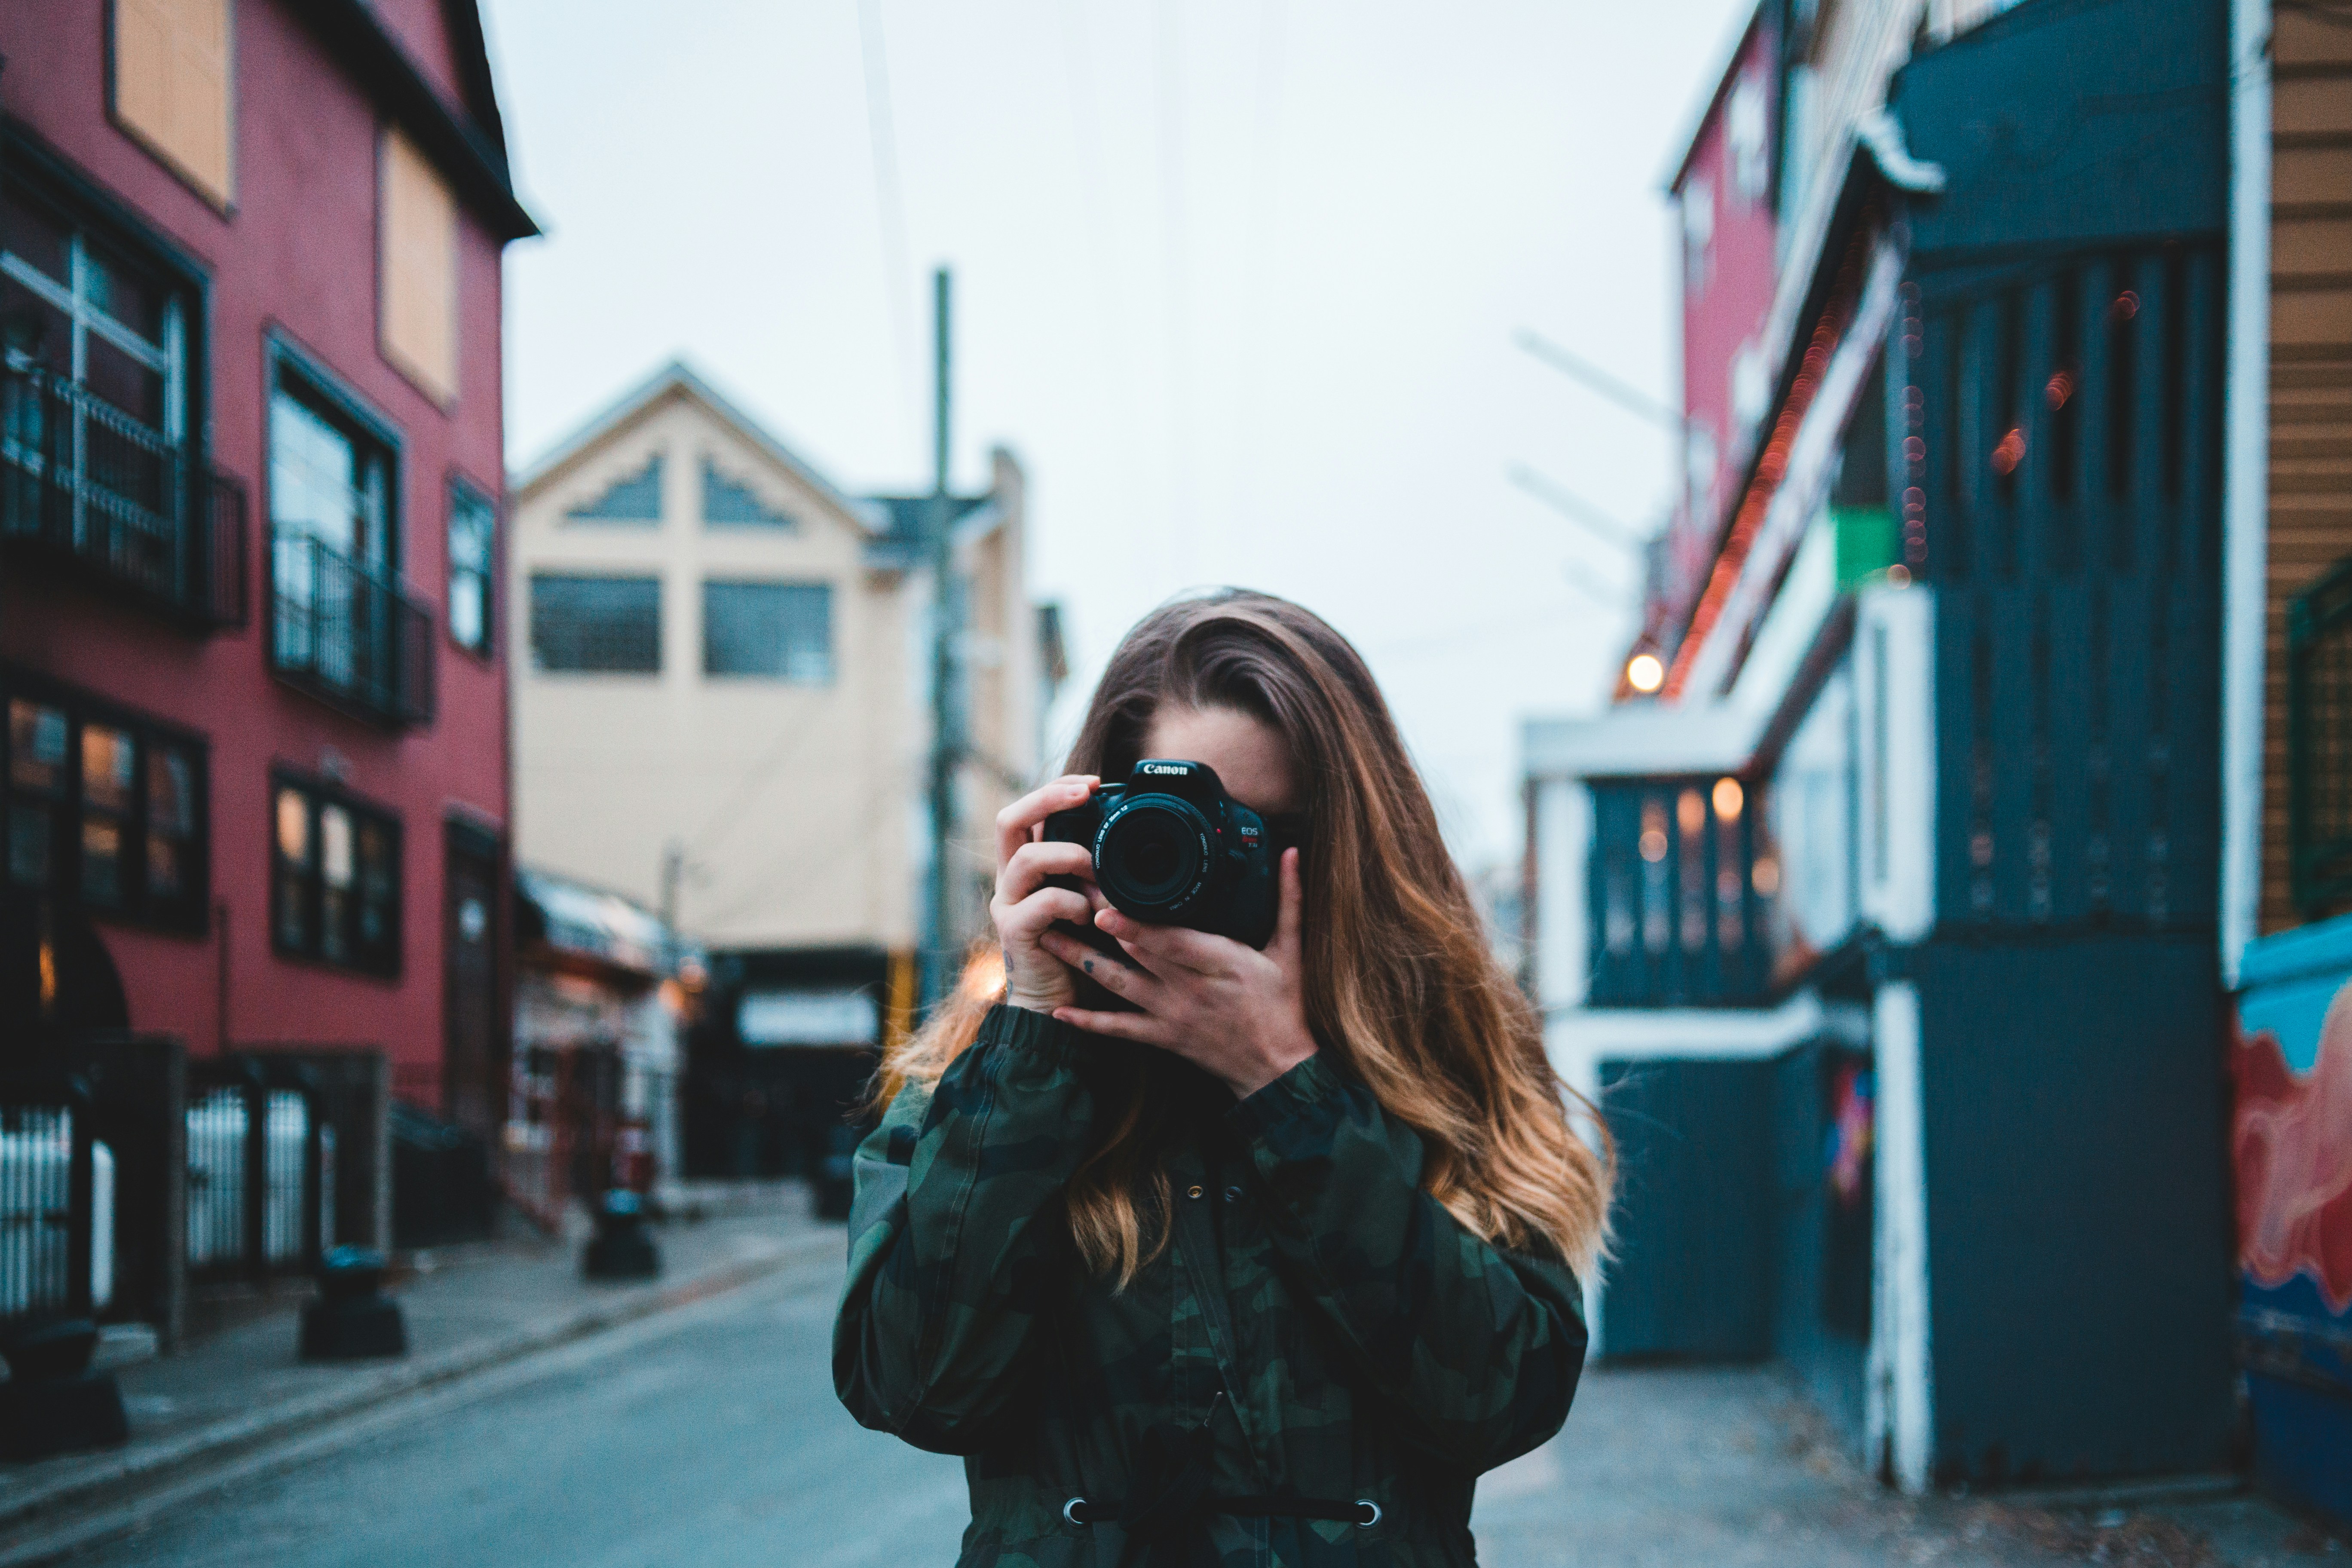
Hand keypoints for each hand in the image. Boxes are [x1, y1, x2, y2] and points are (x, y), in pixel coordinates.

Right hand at [991, 774, 1109, 1013]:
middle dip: (1048, 798)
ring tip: (1101, 876)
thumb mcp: (1092, 899)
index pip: (1026, 812)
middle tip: (1087, 792)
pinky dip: (1075, 903)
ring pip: (1029, 858)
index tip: (1096, 783)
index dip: (1056, 790)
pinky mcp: (1014, 931)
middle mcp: (1010, 880)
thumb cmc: (1081, 950)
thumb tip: (1130, 837)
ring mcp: (1008, 904)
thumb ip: (1098, 871)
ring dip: (1073, 858)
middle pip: (1009, 820)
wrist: (1057, 1005)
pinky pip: (1044, 902)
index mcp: (1026, 867)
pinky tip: (1092, 917)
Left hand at [1041, 847, 1317, 1099]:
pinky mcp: (1162, 1036)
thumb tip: (1294, 852)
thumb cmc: (1285, 1006)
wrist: (1279, 1069)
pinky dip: (1088, 1021)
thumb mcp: (1291, 951)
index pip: (1171, 941)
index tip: (1103, 908)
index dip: (1135, 926)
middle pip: (1135, 954)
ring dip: (1080, 961)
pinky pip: (1118, 1029)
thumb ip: (1289, 899)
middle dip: (1097, 926)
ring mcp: (1171, 1015)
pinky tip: (1058, 1010)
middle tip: (1064, 895)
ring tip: (1046, 937)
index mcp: (1221, 963)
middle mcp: (1189, 989)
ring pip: (1117, 985)